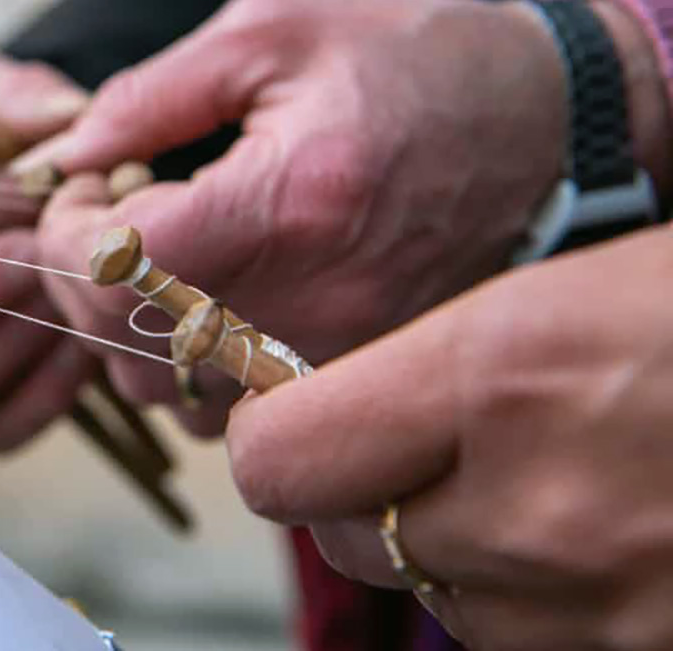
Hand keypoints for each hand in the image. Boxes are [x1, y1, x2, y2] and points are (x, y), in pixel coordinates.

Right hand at [0, 54, 95, 451]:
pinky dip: (46, 392)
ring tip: (68, 290)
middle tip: (37, 250)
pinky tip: (88, 339)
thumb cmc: (0, 143)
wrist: (41, 199)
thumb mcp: (3, 102)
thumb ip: (24, 105)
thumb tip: (63, 124)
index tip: (22, 192)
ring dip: (7, 342)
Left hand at [29, 0, 568, 433]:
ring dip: (126, 327)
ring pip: (168, 392)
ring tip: (154, 254)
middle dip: (80, 276)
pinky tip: (202, 296)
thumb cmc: (412, 64)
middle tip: (105, 214)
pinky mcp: (354, 379)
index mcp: (289, 201)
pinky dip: (185, 363)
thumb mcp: (275, 33)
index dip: (63, 229)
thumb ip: (152, 92)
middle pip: (127, 339)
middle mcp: (316, 302)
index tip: (80, 188)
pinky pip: (227, 409)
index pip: (115, 262)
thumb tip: (67, 153)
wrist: (550, 128)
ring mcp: (340, 357)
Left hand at [228, 224, 672, 648]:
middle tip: (395, 437)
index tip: (281, 401)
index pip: (277, 455)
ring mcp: (589, 594)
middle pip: (339, 535)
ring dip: (435, 543)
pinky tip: (568, 517)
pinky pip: (514, 632)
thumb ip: (430, 352)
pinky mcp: (642, 645)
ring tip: (506, 470)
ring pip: (424, 591)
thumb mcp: (565, 286)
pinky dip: (515, 586)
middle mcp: (527, 504)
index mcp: (493, 373)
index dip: (266, 431)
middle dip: (344, 488)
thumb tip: (328, 394)